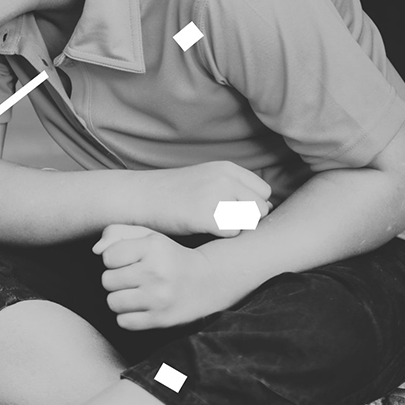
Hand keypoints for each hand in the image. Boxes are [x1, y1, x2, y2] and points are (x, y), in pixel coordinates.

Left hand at [93, 224, 239, 329]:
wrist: (207, 281)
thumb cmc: (169, 256)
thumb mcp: (148, 236)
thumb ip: (117, 233)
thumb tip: (95, 250)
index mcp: (153, 247)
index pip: (108, 257)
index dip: (114, 259)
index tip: (129, 261)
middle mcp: (157, 271)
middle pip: (107, 280)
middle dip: (116, 279)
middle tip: (134, 278)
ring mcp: (159, 297)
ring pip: (113, 302)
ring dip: (120, 298)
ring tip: (135, 293)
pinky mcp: (161, 319)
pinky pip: (124, 322)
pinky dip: (127, 316)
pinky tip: (140, 307)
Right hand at [144, 162, 272, 236]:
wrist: (139, 196)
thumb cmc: (171, 193)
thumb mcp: (205, 178)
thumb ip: (233, 187)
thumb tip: (265, 207)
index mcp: (227, 168)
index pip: (263, 191)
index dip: (252, 205)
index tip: (233, 213)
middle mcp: (225, 179)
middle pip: (261, 208)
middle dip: (247, 219)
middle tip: (224, 223)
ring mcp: (216, 196)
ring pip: (250, 221)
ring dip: (236, 228)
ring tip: (214, 227)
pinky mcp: (206, 216)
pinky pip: (233, 232)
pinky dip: (221, 236)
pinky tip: (204, 231)